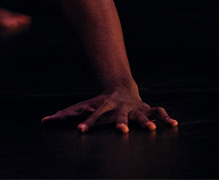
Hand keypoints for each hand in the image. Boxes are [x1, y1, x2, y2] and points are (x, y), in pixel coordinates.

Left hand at [42, 87, 177, 133]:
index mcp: (103, 109)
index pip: (92, 116)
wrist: (121, 86)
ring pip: (141, 115)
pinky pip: (158, 112)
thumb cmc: (99, 103)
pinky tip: (174, 125)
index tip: (80, 131)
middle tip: (121, 132)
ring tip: (152, 130)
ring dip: (147, 122)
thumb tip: (43, 121)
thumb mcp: (82, 107)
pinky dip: (166, 118)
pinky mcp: (146, 109)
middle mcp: (119, 109)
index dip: (86, 123)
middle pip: (119, 117)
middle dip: (121, 124)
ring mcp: (134, 109)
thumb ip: (64, 115)